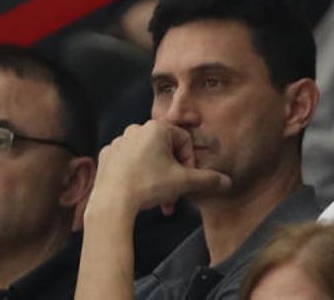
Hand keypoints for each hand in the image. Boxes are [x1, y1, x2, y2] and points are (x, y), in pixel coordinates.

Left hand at [90, 120, 230, 216]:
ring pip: (147, 157)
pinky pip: (128, 162)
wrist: (112, 204)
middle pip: (165, 150)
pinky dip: (136, 174)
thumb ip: (208, 179)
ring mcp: (118, 143)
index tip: (185, 179)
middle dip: (172, 173)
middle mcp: (136, 130)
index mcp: (156, 128)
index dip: (189, 162)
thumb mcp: (184, 182)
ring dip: (156, 175)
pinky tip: (138, 190)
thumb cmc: (149, 185)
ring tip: (157, 197)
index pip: (184, 141)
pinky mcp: (106, 156)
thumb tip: (227, 182)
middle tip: (173, 193)